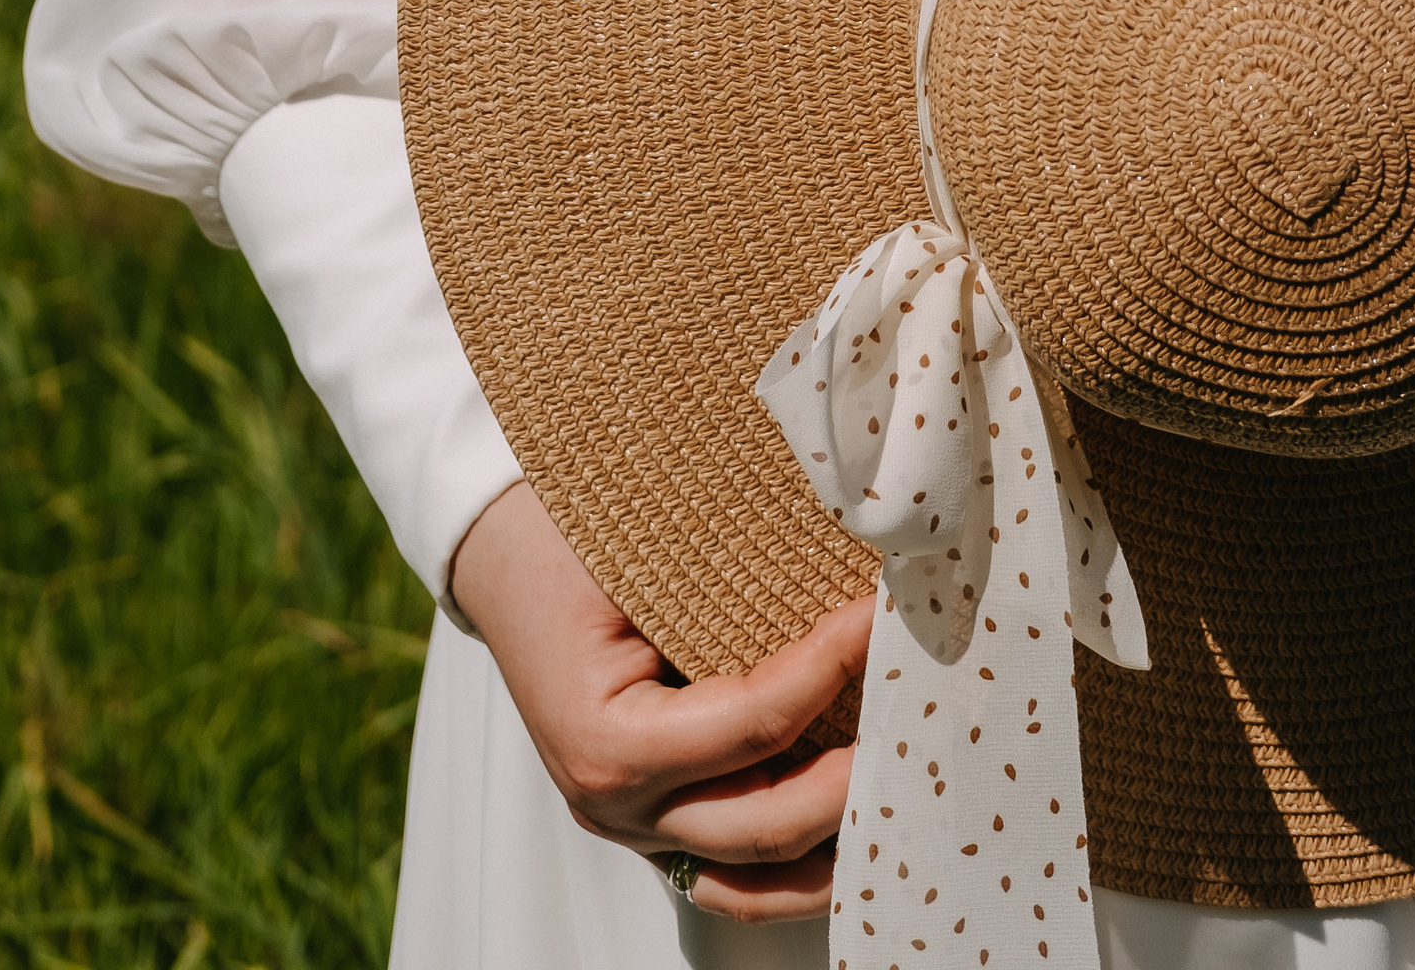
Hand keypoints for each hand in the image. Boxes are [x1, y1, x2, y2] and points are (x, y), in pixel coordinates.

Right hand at [447, 481, 874, 924]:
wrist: (499, 547)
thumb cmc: (565, 532)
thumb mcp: (635, 545)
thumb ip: (731, 574)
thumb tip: (846, 563)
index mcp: (607, 738)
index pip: (753, 721)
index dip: (830, 667)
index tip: (878, 615)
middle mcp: (617, 804)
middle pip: (767, 822)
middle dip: (856, 770)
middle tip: (914, 703)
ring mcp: (633, 826)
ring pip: (754, 882)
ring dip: (836, 842)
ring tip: (904, 790)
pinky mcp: (653, 822)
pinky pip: (732, 877)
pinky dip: (796, 866)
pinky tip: (853, 835)